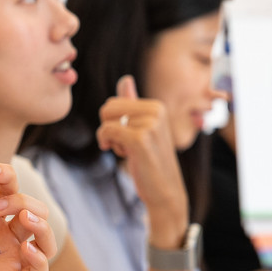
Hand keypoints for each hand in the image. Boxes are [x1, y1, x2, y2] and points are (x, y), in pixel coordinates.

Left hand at [0, 161, 54, 270]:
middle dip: (22, 201)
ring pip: (46, 239)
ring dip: (41, 224)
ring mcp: (10, 256)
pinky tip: (26, 248)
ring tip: (23, 218)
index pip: (12, 187)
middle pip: (36, 209)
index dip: (6, 175)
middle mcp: (5, 233)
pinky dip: (40, 260)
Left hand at [96, 75, 188, 246]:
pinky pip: (106, 131)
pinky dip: (106, 143)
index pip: (114, 102)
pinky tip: (122, 154)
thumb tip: (125, 79)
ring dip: (112, 140)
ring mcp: (150, 124)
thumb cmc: (151, 161)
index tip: (130, 138)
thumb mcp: (142, 129)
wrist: (165, 191)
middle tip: (126, 145)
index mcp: (157, 106)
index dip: (114, 123)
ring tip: (131, 152)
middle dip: (109, 128)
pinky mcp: (140, 139)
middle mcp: (156, 110)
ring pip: (106, 121)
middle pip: (107, 108)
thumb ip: (133, 104)